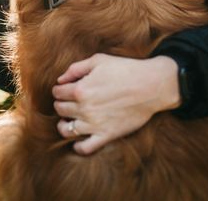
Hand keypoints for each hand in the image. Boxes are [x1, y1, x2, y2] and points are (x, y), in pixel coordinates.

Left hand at [53, 53, 180, 154]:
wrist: (150, 85)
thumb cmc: (124, 69)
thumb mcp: (98, 60)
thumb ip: (75, 68)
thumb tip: (60, 80)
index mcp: (80, 89)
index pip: (57, 92)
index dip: (59, 89)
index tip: (64, 88)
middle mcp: (84, 108)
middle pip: (60, 109)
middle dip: (61, 104)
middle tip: (68, 101)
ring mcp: (94, 124)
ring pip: (67, 130)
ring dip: (64, 123)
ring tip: (69, 118)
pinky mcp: (106, 135)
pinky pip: (85, 148)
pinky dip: (77, 146)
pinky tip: (79, 139)